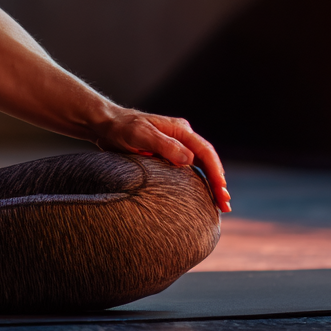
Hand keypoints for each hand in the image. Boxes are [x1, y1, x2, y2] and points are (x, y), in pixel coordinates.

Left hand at [92, 108, 230, 212]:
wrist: (106, 125)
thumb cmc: (121, 128)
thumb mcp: (140, 135)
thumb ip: (164, 145)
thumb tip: (190, 160)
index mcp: (179, 129)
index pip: (205, 151)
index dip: (215, 171)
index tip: (221, 190)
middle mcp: (181, 136)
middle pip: (207, 159)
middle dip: (218, 181)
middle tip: (224, 204)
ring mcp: (176, 144)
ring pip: (200, 165)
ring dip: (211, 183)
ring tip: (219, 205)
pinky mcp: (168, 154)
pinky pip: (189, 168)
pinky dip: (198, 181)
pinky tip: (202, 195)